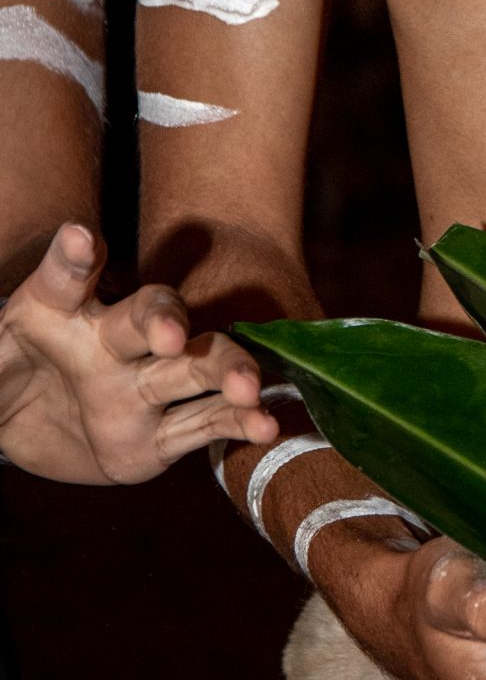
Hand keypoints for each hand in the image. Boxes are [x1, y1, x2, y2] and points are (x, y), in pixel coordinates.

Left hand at [0, 222, 278, 483]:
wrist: (19, 423)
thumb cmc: (3, 370)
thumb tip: (37, 262)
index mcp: (60, 313)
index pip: (65, 280)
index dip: (73, 259)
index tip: (79, 240)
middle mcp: (111, 342)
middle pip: (148, 317)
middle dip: (163, 319)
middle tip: (168, 334)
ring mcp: (139, 388)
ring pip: (193, 367)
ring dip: (224, 369)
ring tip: (248, 385)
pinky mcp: (155, 439)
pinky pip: (201, 426)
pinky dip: (237, 423)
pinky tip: (266, 423)